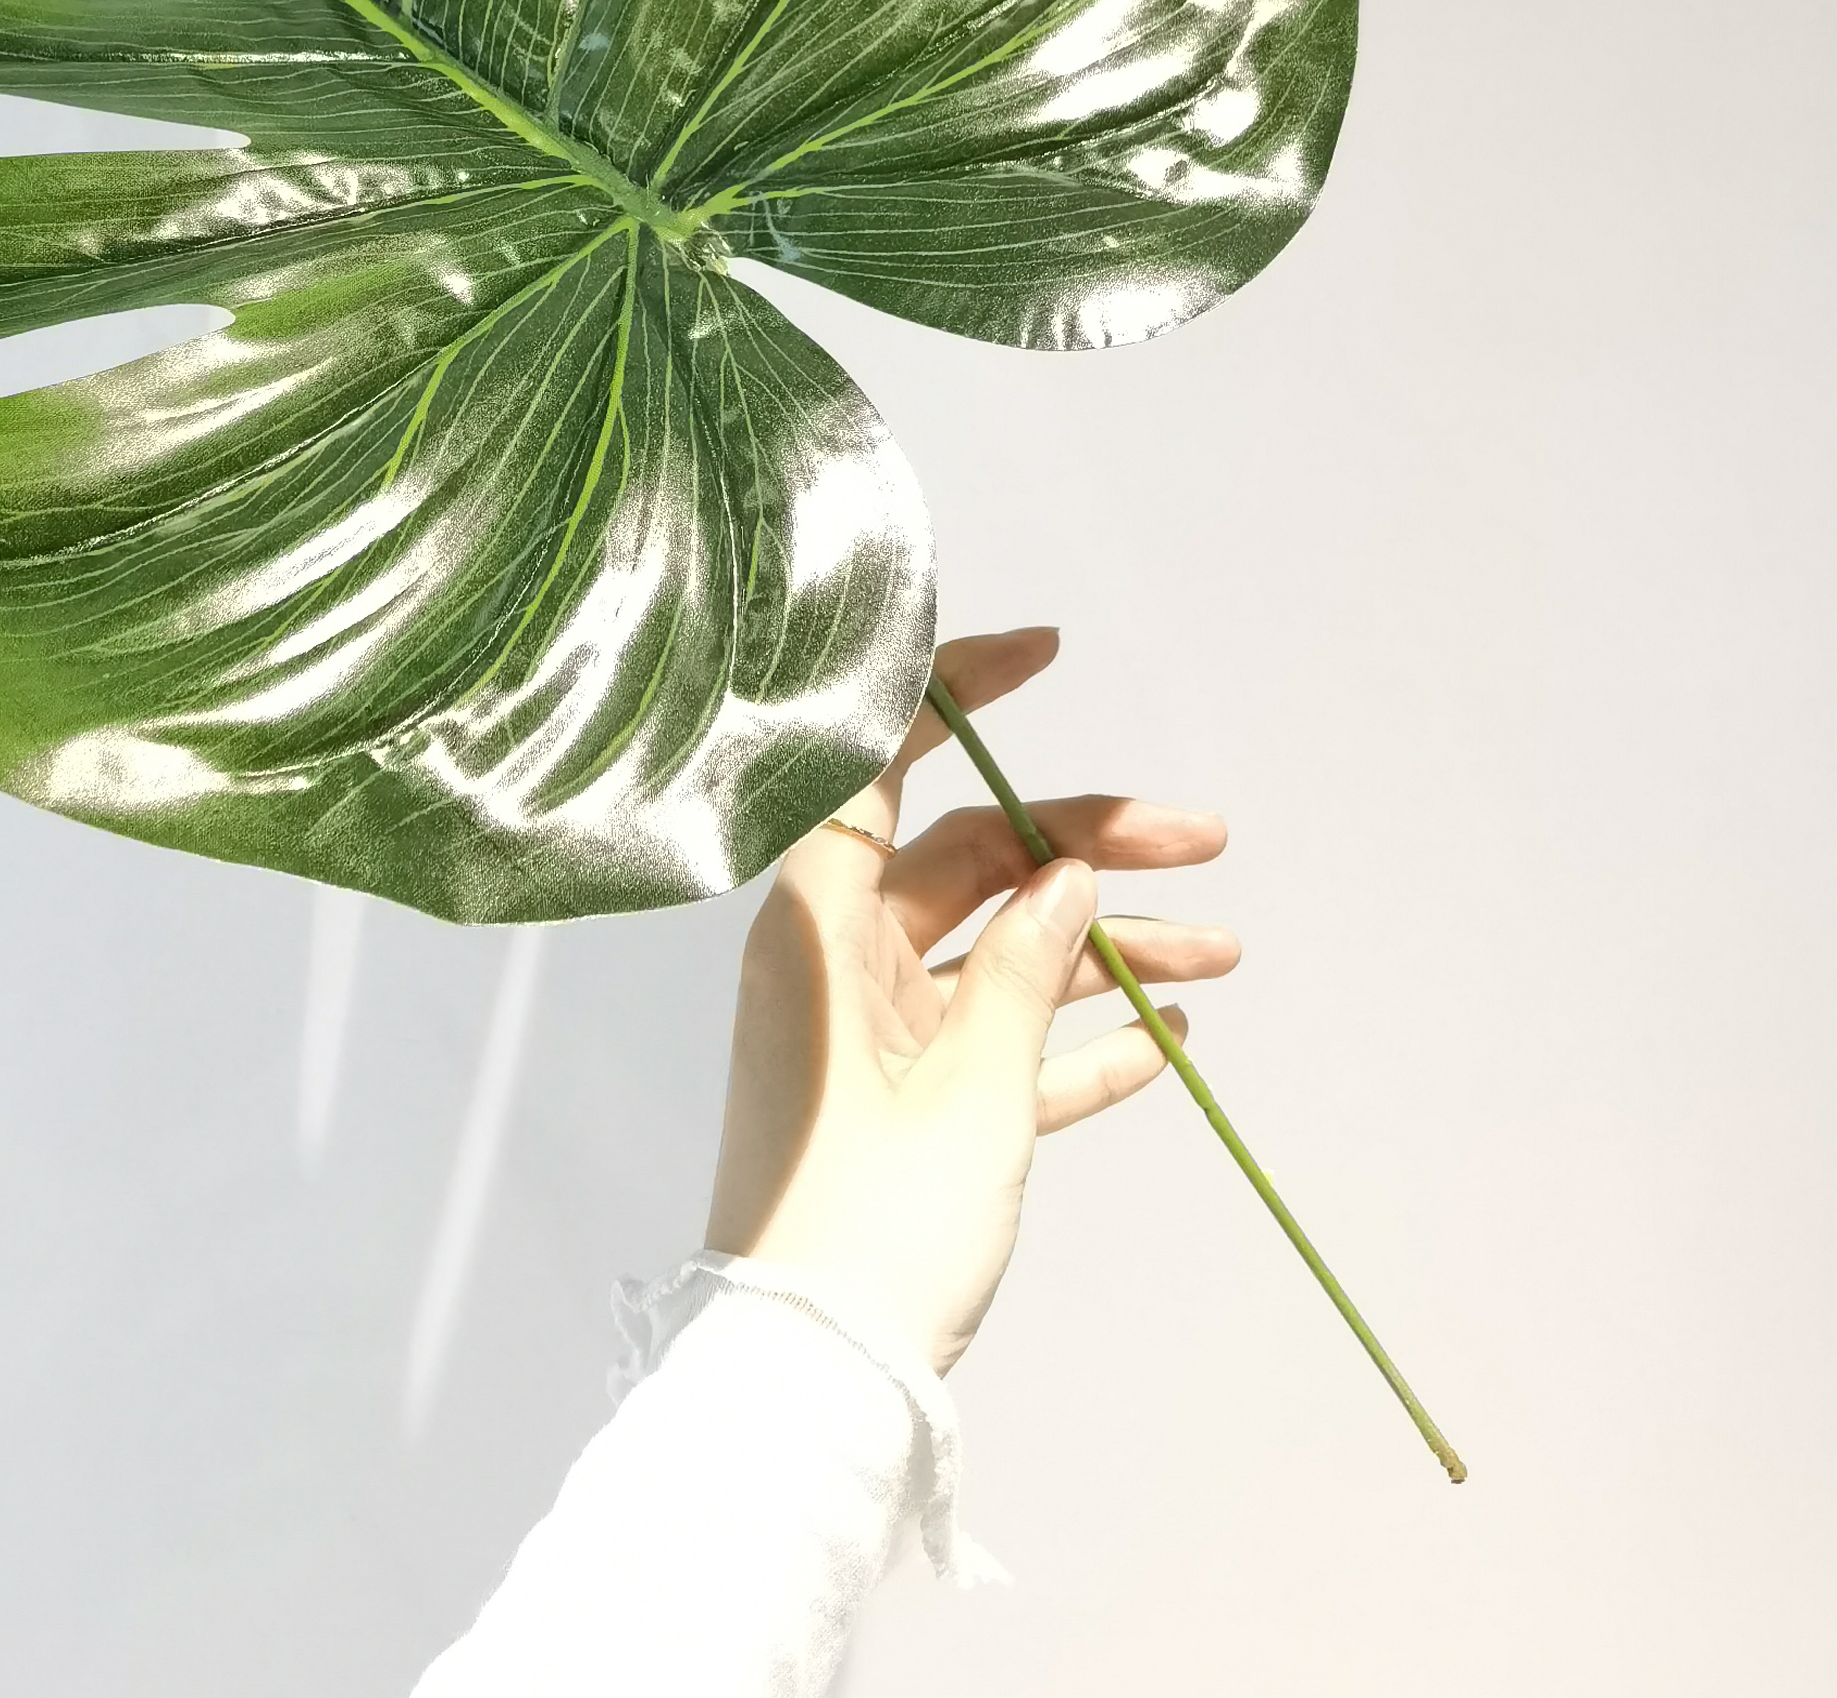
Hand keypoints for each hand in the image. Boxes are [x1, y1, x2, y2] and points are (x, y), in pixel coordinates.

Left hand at [704, 628, 1239, 1375]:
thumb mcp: (971, 1088)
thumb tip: (1068, 877)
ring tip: (1225, 960)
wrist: (812, 1379)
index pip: (877, 768)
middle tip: (1207, 842)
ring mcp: (872, 1034)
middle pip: (969, 863)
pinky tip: (1165, 1046)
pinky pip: (997, 1045)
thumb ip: (1024, 970)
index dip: (953, 698)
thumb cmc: (870, 1224)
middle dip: (1091, 850)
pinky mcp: (905, 1107)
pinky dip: (1072, 1042)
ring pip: (1000, 955)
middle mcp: (838, 960)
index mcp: (819, 926)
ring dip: (1107, 954)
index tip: (1044, 657)